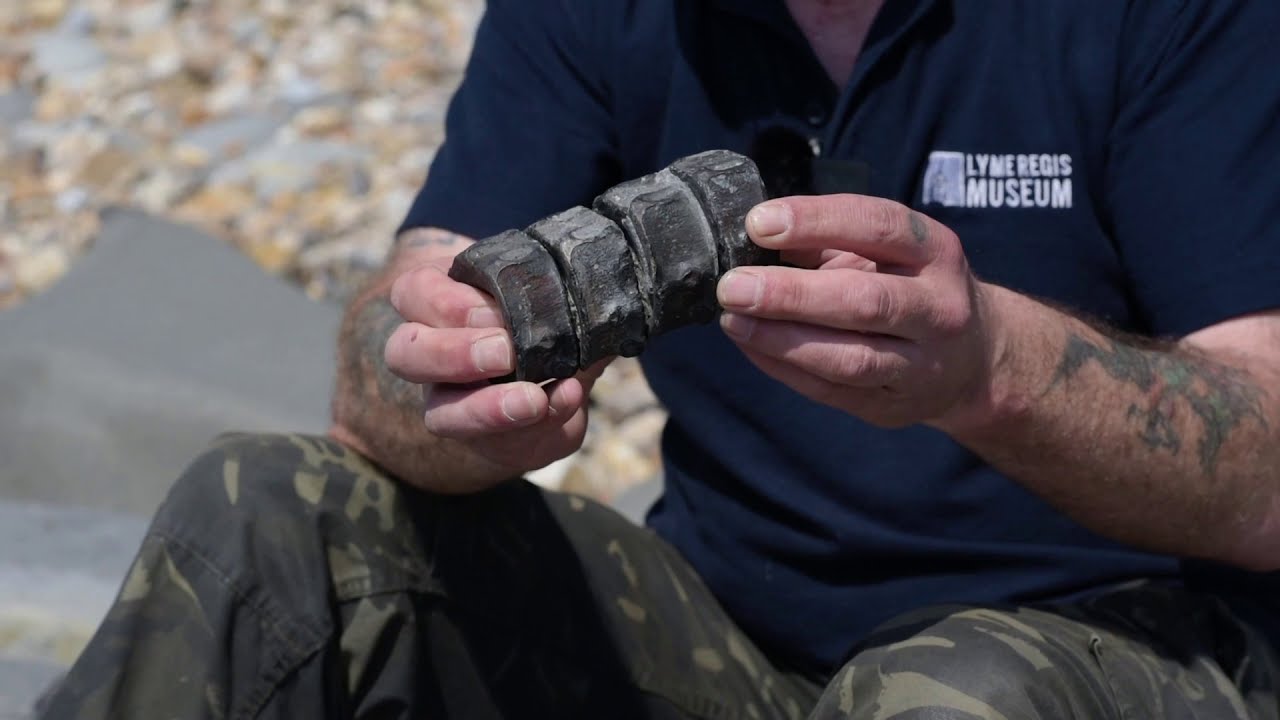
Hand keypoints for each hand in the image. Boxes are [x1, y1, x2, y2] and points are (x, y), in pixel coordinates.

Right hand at [383, 258, 604, 486]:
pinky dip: (541, 422)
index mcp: (435, 302)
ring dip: (487, 410)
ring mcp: (450, 403)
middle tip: (506, 352)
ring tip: (533, 400)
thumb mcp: (538, 295)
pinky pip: (500, 442)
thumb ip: (553, 294)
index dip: (448, 304)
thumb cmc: (533, 316)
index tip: (496, 314)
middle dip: (454, 354)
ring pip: (440, 416)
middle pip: (405, 355)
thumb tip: (594, 299)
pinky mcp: (485, 440)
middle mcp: (430, 355)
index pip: (413, 293)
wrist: (547, 375)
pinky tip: (567, 399)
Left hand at [716, 194, 1001, 429]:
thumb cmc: (908, 287)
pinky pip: (833, 390)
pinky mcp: (895, 406)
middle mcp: (938, 308)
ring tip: (733, 320)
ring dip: (782, 339)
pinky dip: (784, 368)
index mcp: (935, 251)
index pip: (878, 226)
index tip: (758, 224)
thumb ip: (830, 241)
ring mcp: (922, 364)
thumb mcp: (888, 251)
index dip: (817, 222)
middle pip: (865, 301)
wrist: (974, 359)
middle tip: (734, 286)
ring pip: (850, 357)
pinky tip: (751, 346)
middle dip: (792, 294)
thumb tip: (757, 239)